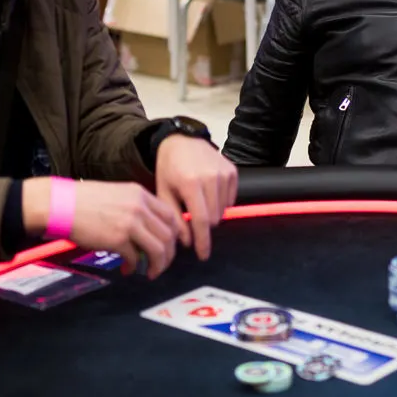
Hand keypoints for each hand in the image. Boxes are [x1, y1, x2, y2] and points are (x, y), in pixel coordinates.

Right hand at [25, 178, 182, 278]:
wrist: (60, 204)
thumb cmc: (84, 201)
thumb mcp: (117, 194)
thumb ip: (136, 207)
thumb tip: (148, 230)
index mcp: (140, 194)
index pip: (171, 215)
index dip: (174, 234)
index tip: (170, 246)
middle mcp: (139, 207)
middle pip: (169, 235)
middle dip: (169, 254)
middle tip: (161, 265)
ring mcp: (130, 223)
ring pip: (158, 249)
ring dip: (157, 265)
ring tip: (150, 272)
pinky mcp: (117, 239)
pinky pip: (136, 258)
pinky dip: (134, 268)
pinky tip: (127, 270)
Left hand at [154, 135, 237, 260]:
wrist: (182, 140)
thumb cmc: (169, 168)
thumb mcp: (164, 192)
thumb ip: (175, 218)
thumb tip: (187, 241)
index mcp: (190, 183)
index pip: (201, 220)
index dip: (203, 241)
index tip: (203, 255)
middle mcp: (210, 178)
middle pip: (214, 218)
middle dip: (203, 224)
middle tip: (192, 216)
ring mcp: (224, 173)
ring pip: (223, 210)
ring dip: (212, 213)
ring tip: (199, 200)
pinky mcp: (232, 171)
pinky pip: (230, 199)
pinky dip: (220, 202)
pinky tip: (209, 193)